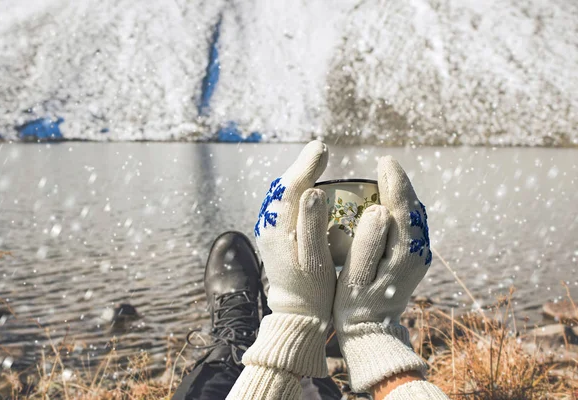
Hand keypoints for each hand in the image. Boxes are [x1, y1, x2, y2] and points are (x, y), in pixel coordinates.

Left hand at [243, 140, 335, 377]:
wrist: (296, 313)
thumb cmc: (312, 290)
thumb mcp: (315, 260)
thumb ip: (311, 224)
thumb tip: (312, 190)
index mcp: (279, 230)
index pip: (290, 188)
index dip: (306, 166)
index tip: (322, 149)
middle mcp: (268, 227)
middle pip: (283, 188)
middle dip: (301, 167)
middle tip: (319, 151)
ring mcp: (268, 231)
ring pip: (281, 195)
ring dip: (297, 178)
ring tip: (314, 163)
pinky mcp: (274, 236)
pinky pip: (283, 205)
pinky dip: (295, 192)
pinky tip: (307, 189)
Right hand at [334, 156, 430, 391]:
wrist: (373, 331)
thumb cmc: (357, 305)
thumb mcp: (358, 277)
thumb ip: (369, 243)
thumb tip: (379, 208)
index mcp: (405, 253)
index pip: (403, 207)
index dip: (394, 181)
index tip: (383, 161)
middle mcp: (418, 251)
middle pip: (413, 208)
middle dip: (400, 183)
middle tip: (384, 164)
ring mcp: (418, 255)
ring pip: (414, 216)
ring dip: (402, 194)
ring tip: (386, 177)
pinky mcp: (413, 259)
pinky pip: (410, 225)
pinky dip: (400, 208)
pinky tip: (388, 202)